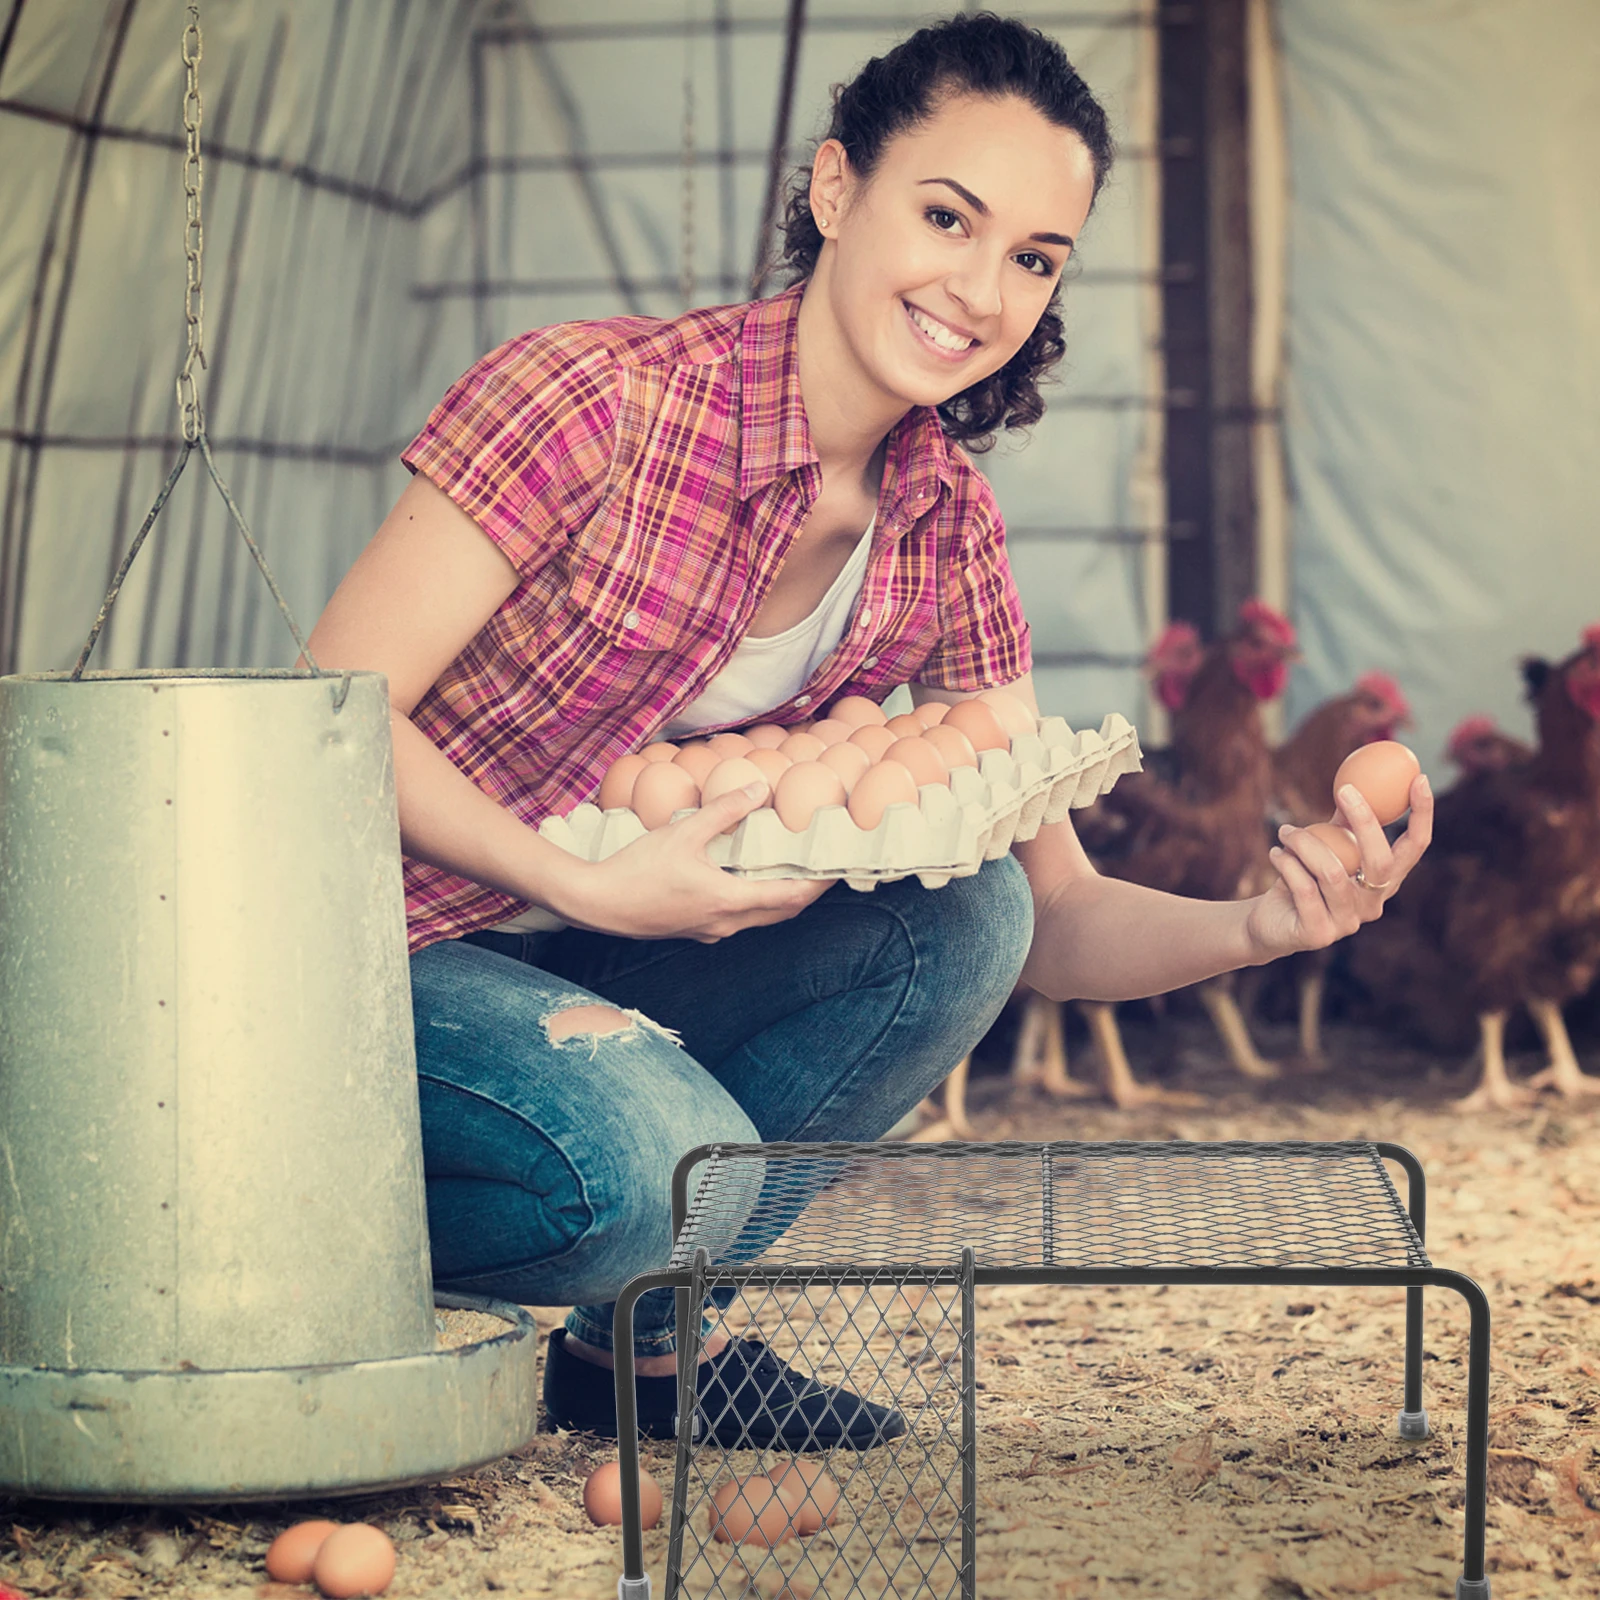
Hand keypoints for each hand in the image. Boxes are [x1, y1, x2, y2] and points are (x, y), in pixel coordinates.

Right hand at [545, 782, 830, 941]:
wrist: (597, 904)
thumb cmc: (636, 870)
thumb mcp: (683, 833)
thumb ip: (724, 811)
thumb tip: (758, 789)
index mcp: (728, 901)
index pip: (790, 898)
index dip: (818, 885)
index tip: (837, 870)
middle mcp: (725, 923)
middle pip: (781, 912)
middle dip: (805, 892)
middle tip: (823, 869)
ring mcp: (710, 931)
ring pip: (759, 918)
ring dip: (778, 898)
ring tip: (791, 871)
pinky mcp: (694, 931)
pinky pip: (736, 919)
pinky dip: (752, 902)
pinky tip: (745, 880)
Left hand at [1244, 772, 1433, 962]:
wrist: (1266, 921)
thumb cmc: (1300, 876)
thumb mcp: (1325, 845)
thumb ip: (1343, 821)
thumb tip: (1358, 777)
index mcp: (1383, 882)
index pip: (1414, 848)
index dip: (1423, 815)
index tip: (1418, 778)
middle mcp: (1372, 904)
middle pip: (1382, 861)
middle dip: (1366, 821)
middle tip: (1345, 790)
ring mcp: (1348, 923)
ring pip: (1333, 871)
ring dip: (1305, 842)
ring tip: (1285, 830)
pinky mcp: (1319, 934)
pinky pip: (1304, 887)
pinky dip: (1287, 863)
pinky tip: (1276, 853)